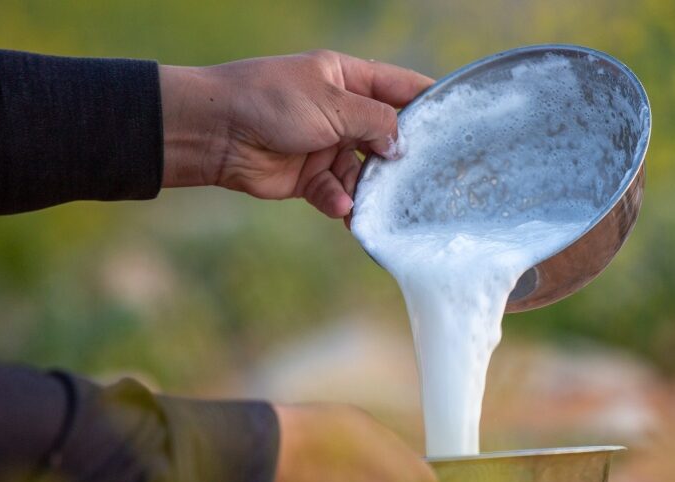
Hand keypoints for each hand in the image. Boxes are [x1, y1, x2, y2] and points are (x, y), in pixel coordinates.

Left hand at [159, 50, 432, 218]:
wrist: (216, 132)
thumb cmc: (271, 100)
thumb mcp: (332, 103)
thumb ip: (374, 123)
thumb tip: (402, 147)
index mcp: (348, 79)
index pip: (399, 88)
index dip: (428, 103)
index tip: (459, 121)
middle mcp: (341, 112)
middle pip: (385, 137)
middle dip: (401, 158)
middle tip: (427, 179)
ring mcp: (326, 146)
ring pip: (364, 173)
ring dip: (370, 190)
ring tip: (379, 204)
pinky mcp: (309, 178)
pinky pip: (336, 193)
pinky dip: (341, 202)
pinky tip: (344, 209)